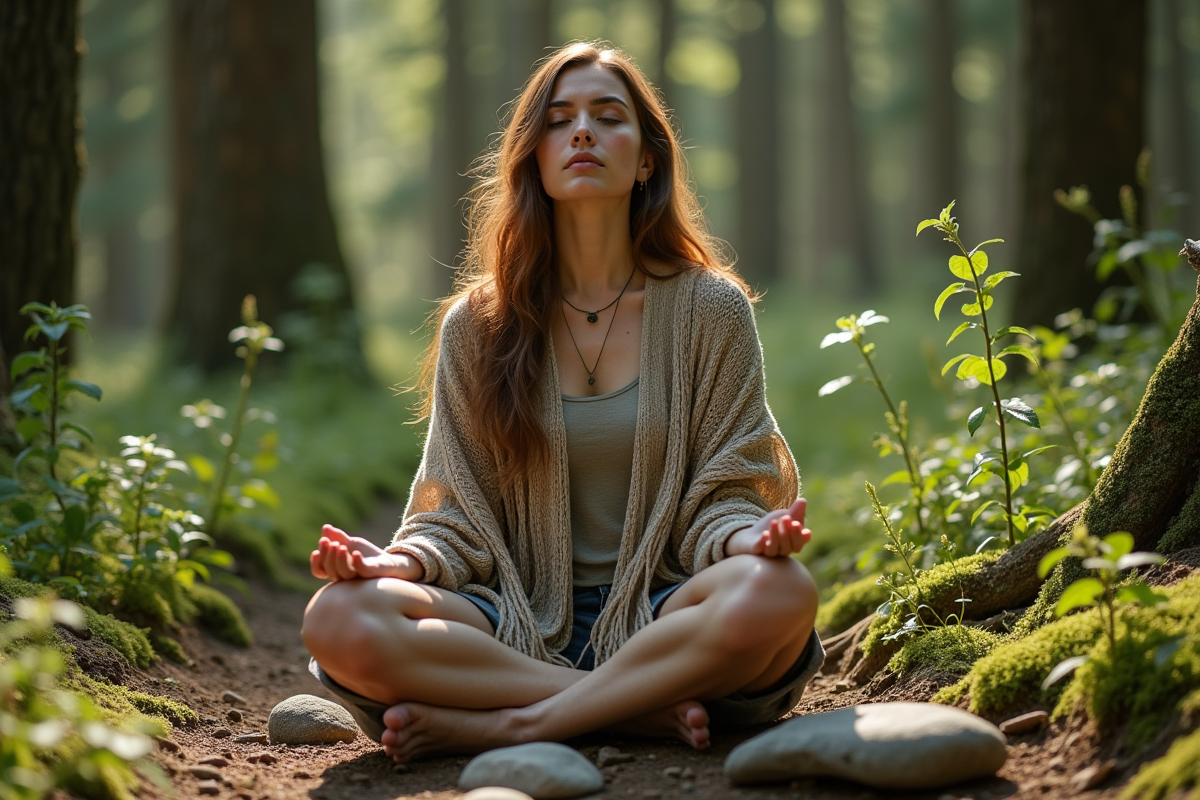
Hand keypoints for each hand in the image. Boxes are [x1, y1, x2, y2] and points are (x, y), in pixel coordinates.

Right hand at [310, 524, 424, 582]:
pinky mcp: (372, 574)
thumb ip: (338, 537)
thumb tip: (325, 527)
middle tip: (329, 542)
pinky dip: (358, 563)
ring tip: (341, 546)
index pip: (320, 569)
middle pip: (330, 570)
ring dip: (340, 559)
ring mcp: (358, 578)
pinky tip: (356, 553)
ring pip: (343, 574)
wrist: (391, 562)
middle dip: (327, 555)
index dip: (316, 561)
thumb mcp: (352, 543)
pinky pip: (363, 571)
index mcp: (337, 570)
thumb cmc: (368, 555)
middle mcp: (345, 577)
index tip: (318, 546)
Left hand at [723, 499, 811, 557]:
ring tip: (774, 522)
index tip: (805, 530)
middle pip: (788, 547)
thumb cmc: (773, 526)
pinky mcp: (755, 550)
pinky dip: (762, 543)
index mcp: (791, 543)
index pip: (799, 543)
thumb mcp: (785, 516)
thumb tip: (803, 500)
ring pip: (774, 549)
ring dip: (775, 536)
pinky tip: (764, 534)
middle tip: (786, 518)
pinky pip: (759, 549)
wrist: (751, 535)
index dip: (803, 538)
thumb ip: (795, 511)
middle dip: (788, 533)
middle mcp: (781, 550)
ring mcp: (768, 552)